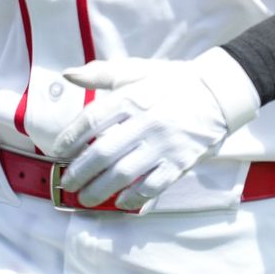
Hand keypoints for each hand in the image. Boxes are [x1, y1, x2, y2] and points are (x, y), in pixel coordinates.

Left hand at [51, 50, 259, 210]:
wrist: (217, 93)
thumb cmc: (171, 82)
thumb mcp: (136, 71)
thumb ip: (101, 74)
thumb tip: (69, 74)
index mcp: (130, 98)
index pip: (91, 121)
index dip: (70, 139)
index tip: (57, 152)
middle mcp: (145, 122)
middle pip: (103, 152)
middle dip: (79, 171)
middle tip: (65, 183)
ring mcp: (163, 145)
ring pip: (124, 173)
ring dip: (100, 189)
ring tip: (84, 198)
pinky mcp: (181, 161)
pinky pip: (153, 185)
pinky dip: (134, 197)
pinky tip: (120, 202)